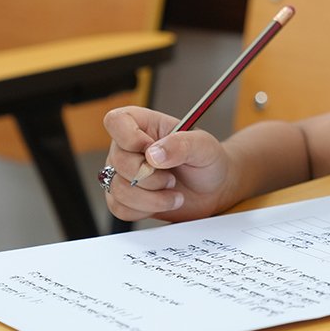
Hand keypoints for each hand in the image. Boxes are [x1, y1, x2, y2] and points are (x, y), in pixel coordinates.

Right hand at [100, 106, 235, 222]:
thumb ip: (181, 144)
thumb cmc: (207, 161)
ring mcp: (123, 174)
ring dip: (151, 198)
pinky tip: (164, 202)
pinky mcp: (125, 199)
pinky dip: (146, 210)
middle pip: (118, 161)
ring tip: (173, 192)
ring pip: (118, 189)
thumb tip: (153, 154)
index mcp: (143, 124)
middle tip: (172, 178)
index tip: (152, 150)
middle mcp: (127, 148)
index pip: (116, 121)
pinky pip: (120, 209)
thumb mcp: (204, 146)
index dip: (129, 138)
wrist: (213, 189)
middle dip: (150, 176)